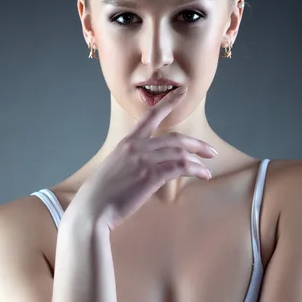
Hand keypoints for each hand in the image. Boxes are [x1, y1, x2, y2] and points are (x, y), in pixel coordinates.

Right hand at [65, 86, 215, 232]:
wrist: (92, 210)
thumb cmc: (100, 195)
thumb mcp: (114, 168)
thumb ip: (131, 161)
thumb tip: (146, 166)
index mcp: (127, 142)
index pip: (151, 116)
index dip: (169, 102)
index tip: (182, 92)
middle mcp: (137, 146)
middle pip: (175, 138)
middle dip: (196, 144)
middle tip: (209, 151)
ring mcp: (144, 159)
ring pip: (180, 152)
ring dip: (198, 160)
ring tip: (207, 169)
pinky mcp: (150, 175)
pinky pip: (180, 167)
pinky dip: (195, 170)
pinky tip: (203, 175)